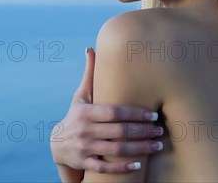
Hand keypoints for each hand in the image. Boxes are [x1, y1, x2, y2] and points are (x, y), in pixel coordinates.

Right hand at [50, 47, 162, 174]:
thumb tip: (91, 48)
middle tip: (160, 130)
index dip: (134, 113)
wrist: (57, 144)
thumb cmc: (76, 115)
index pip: (114, 112)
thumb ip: (90, 75)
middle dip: (142, 131)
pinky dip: (122, 168)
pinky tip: (139, 165)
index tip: (152, 114)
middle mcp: (84, 130)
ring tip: (157, 145)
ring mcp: (84, 148)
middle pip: (118, 131)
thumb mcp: (81, 96)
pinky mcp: (85, 163)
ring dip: (139, 149)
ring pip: (116, 150)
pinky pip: (106, 168)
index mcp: (85, 112)